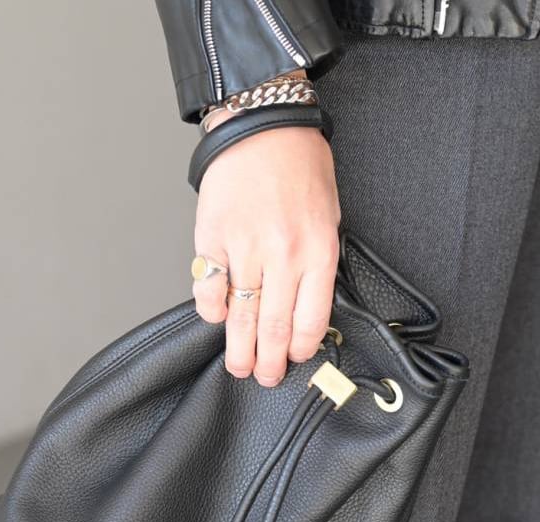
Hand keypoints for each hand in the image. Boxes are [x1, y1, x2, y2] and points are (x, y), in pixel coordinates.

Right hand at [192, 104, 341, 388]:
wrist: (262, 126)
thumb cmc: (300, 169)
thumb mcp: (329, 218)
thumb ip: (318, 265)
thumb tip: (305, 309)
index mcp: (318, 251)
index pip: (311, 319)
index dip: (302, 348)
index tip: (295, 358)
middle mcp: (283, 255)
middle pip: (274, 327)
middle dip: (269, 362)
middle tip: (264, 378)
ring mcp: (245, 248)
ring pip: (241, 316)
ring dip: (238, 348)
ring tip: (239, 367)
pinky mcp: (212, 238)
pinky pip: (209, 287)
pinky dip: (210, 309)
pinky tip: (216, 319)